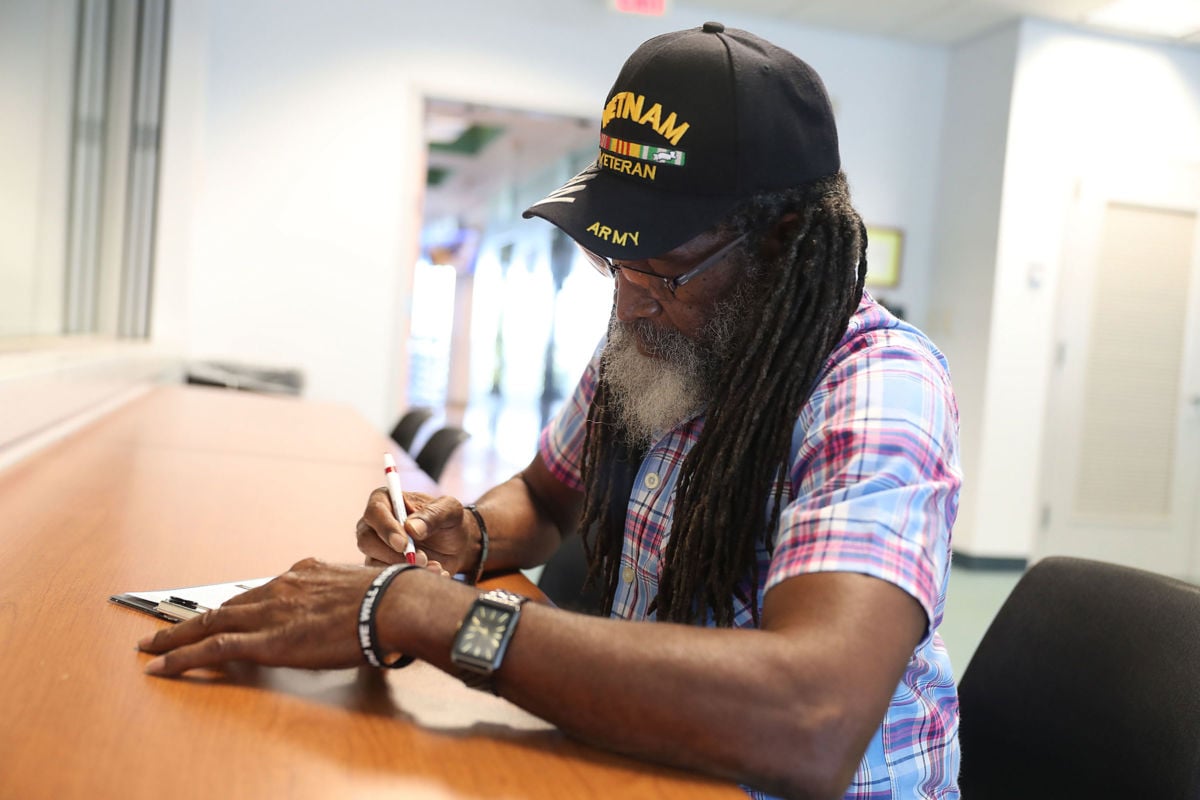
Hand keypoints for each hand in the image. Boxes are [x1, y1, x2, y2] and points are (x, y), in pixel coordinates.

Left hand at [139, 558, 405, 675]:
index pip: (260, 591)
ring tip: (152, 647)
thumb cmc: (389, 598)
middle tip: (167, 630)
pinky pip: (212, 648)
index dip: (236, 605)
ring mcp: (270, 611)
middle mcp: (281, 587)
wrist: (390, 603)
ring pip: (210, 621)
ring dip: (177, 636)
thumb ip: (346, 595)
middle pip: (227, 604)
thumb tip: (355, 608)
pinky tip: (159, 666)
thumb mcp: (362, 587)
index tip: (222, 612)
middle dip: (194, 619)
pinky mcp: (265, 639)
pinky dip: (181, 657)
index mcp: (304, 574)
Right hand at [355, 488, 474, 575]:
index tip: (403, 544)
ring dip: (405, 568)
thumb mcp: (450, 510)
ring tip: (435, 566)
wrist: (457, 546)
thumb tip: (411, 528)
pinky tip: (435, 572)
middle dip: (394, 554)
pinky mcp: (383, 566)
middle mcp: (376, 524)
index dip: (386, 528)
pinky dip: (410, 578)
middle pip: (367, 540)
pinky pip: (387, 577)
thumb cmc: (450, 521)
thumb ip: (433, 514)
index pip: (375, 511)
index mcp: (387, 500)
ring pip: (376, 562)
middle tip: (422, 559)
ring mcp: (376, 547)